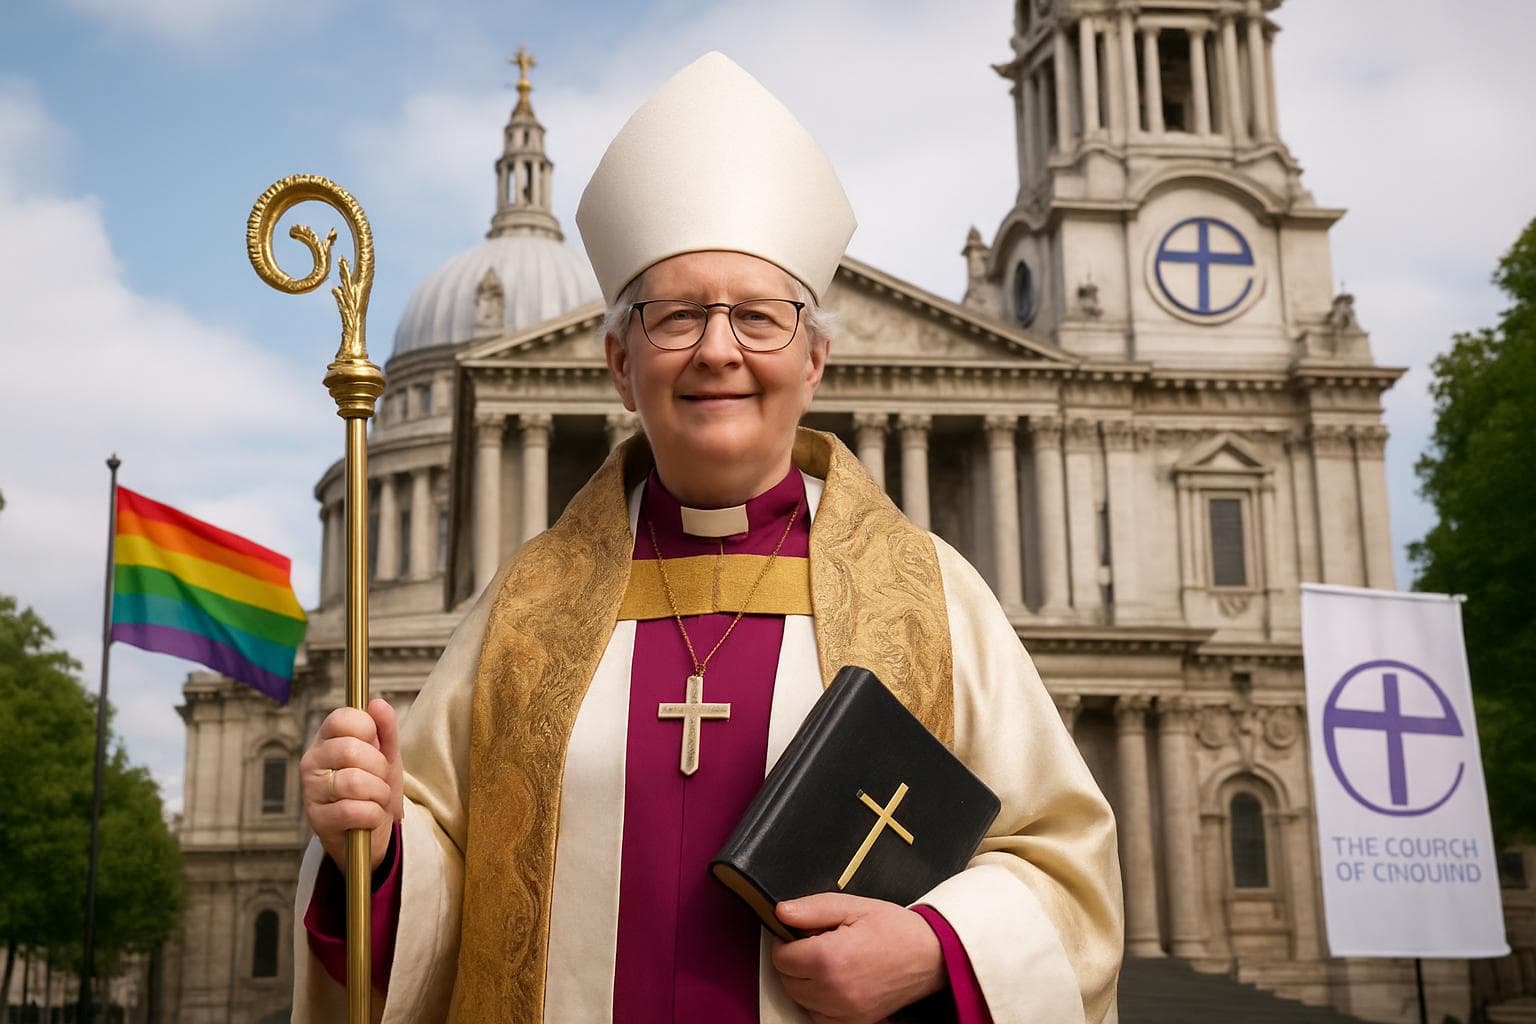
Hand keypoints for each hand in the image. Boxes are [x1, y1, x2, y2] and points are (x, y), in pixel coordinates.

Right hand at [299, 698, 402, 870]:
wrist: (372, 833)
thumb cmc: (375, 789)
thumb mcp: (386, 756)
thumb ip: (385, 729)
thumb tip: (377, 703)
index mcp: (327, 741)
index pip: (341, 718)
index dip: (367, 728)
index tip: (375, 743)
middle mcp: (313, 762)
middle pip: (350, 750)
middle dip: (379, 766)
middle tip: (380, 778)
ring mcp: (312, 792)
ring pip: (353, 782)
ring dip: (378, 793)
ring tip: (377, 799)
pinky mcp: (317, 820)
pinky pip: (353, 810)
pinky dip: (372, 815)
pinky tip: (369, 817)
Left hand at [770, 892, 944, 1023]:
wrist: (931, 954)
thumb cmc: (895, 929)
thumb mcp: (853, 906)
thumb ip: (812, 909)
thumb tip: (781, 912)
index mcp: (830, 958)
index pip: (781, 957)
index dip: (786, 940)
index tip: (799, 933)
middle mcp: (834, 990)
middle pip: (787, 981)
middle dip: (794, 961)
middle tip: (816, 944)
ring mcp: (845, 1011)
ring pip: (800, 1000)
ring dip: (804, 981)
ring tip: (828, 961)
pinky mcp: (855, 1022)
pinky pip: (819, 1017)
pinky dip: (818, 1002)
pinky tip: (834, 982)